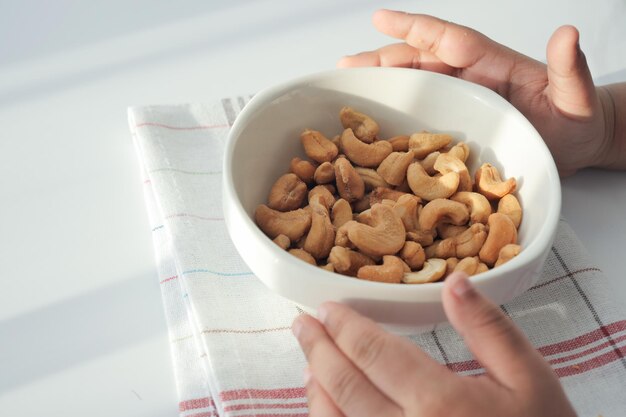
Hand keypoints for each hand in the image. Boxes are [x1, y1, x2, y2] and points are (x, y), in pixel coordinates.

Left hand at [292, 272, 576, 416]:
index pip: (373, 353)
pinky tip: (327, 405)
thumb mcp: (531, 380)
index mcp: (439, 402)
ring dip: (316, 387)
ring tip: (310, 361)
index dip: (344, 326)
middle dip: (317, 349)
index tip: (326, 308)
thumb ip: (490, 329)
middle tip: (301, 325)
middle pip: (343, 385)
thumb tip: (455, 282)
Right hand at [338, 10, 616, 175]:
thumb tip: (568, 34)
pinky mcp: (457, 127)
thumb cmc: (577, 119)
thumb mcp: (577, 94)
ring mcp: (461, 103)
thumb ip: (570, 68)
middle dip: (382, 62)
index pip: (447, 40)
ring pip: (415, 88)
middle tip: (346, 66)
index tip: (380, 18)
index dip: (414, 28)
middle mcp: (470, 80)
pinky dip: (397, 118)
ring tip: (349, 88)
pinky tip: (375, 127)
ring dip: (383, 86)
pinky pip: (422, 117)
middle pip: (419, 62)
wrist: (578, 146)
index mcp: (492, 65)